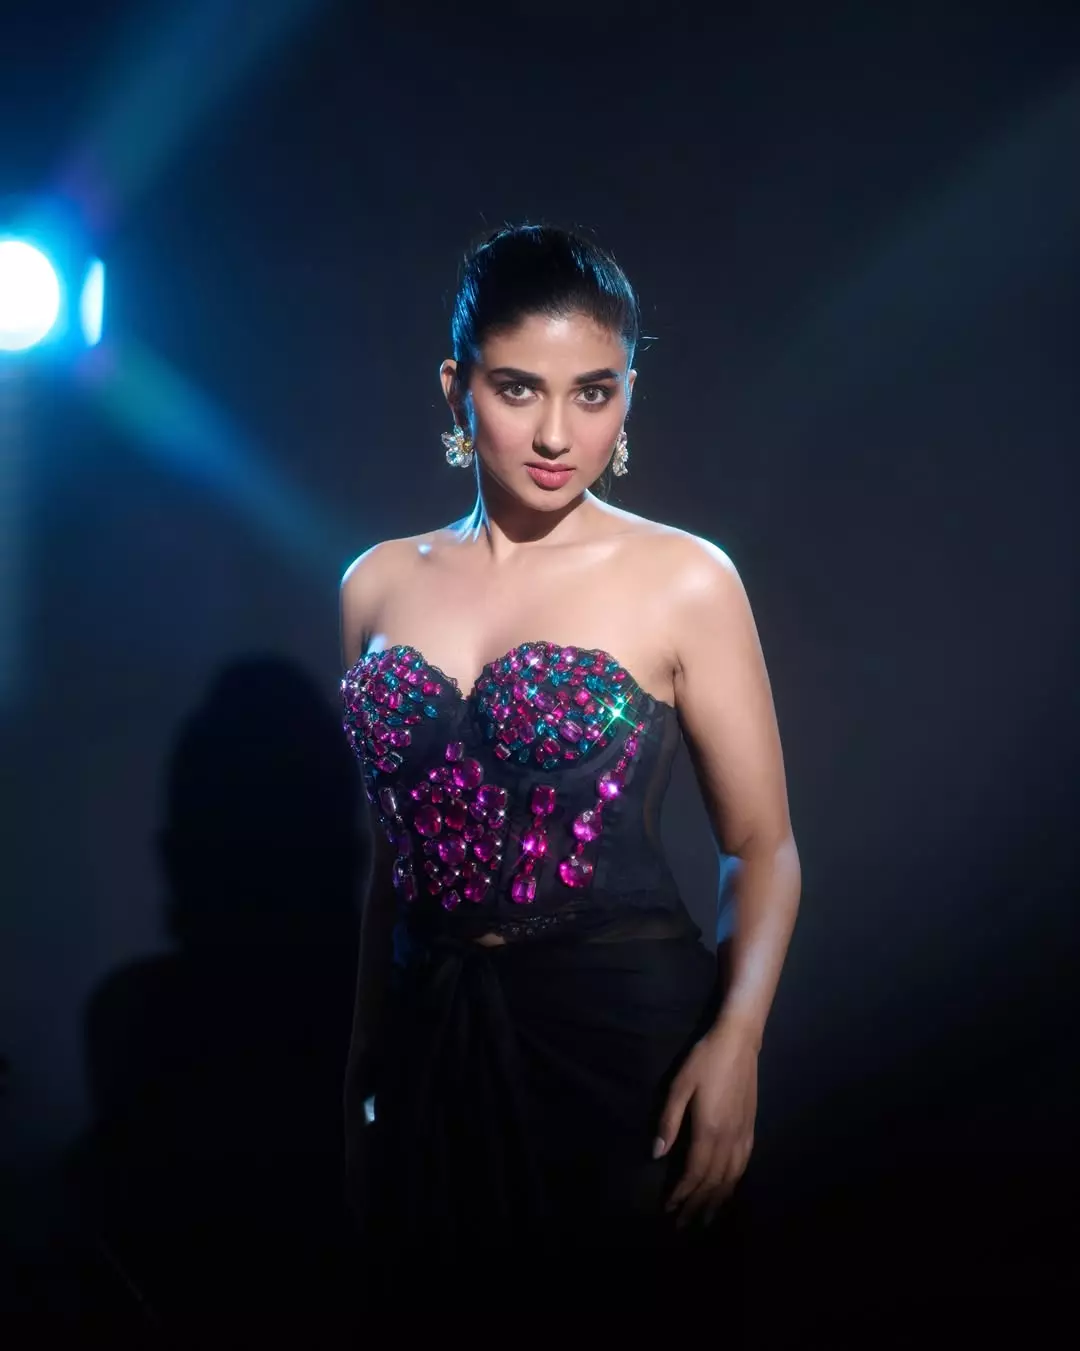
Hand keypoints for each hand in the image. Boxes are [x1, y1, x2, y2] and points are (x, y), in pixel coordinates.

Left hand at [654, 1018, 758, 1227]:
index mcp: (709, 1130)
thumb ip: (668, 1120)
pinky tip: (729, 1188)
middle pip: (713, 1182)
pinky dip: (734, 1183)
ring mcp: (743, 1135)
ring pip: (731, 1178)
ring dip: (718, 1200)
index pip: (694, 1173)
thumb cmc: (704, 1060)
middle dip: (697, 1205)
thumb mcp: (679, 1085)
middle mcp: (729, 1139)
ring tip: (707, 1218)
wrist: (739, 1042)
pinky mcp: (751, 1128)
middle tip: (684, 1225)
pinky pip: (743, 1165)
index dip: (681, 1193)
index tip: (668, 1209)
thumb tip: (657, 1153)